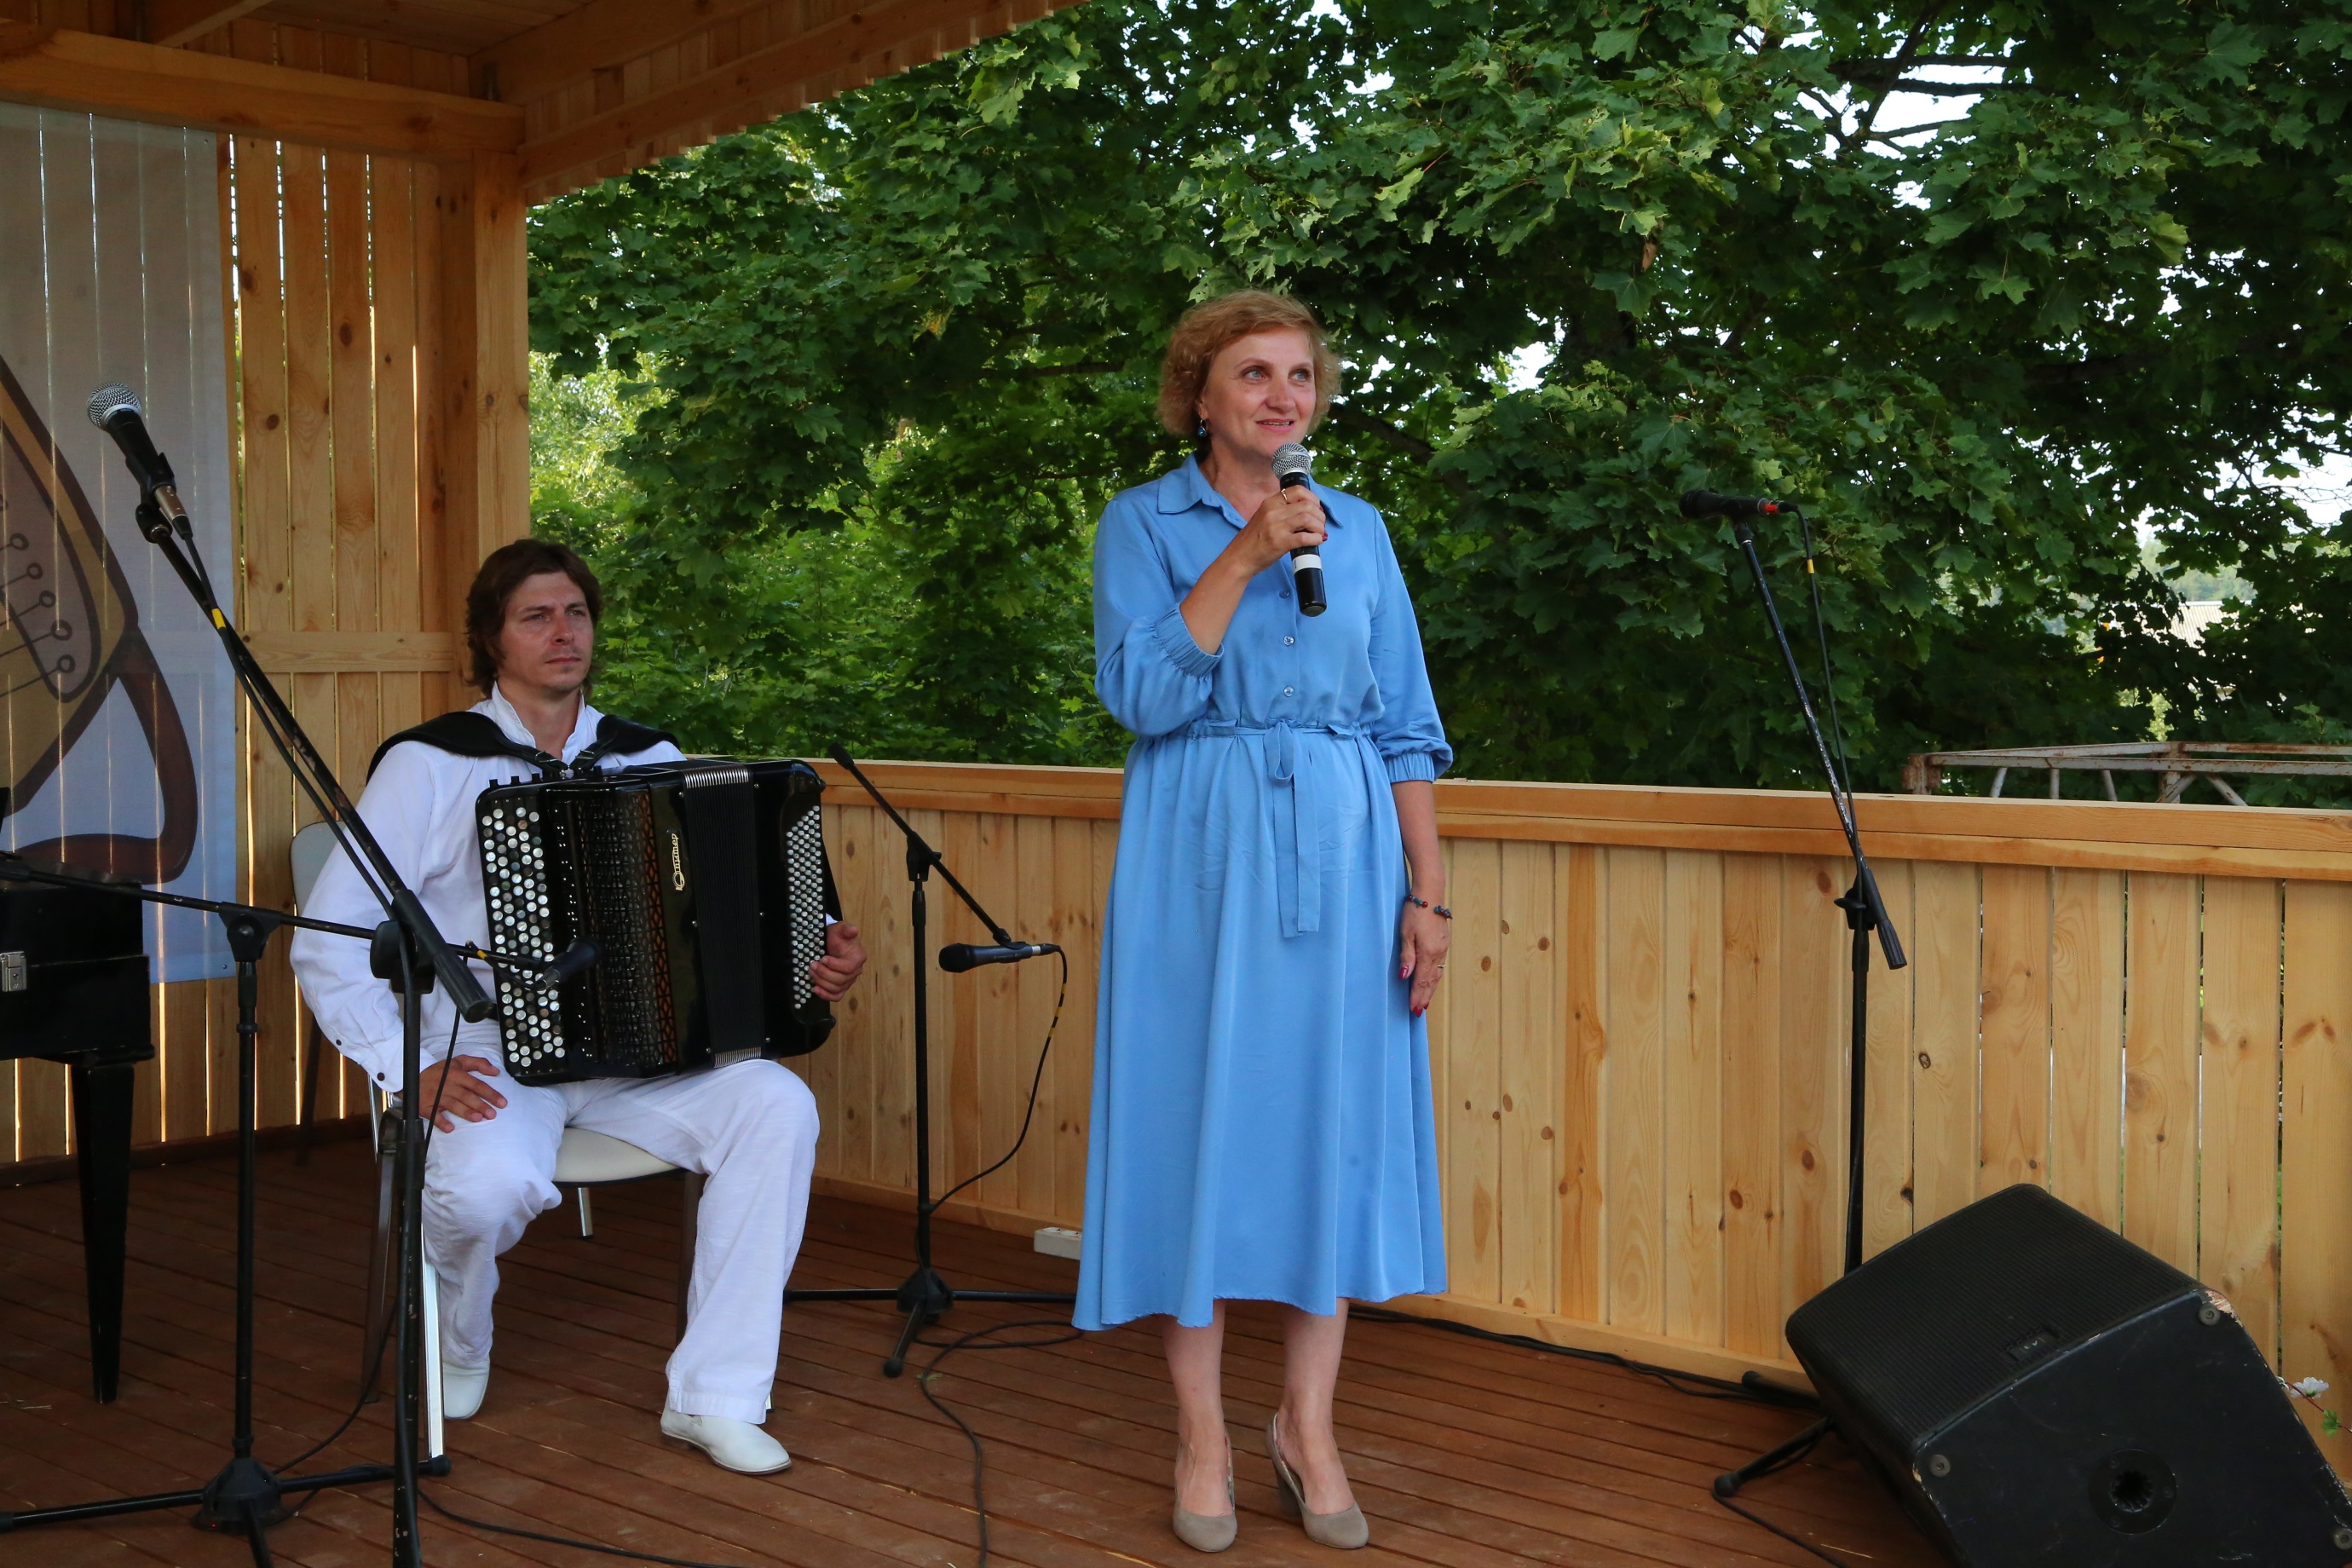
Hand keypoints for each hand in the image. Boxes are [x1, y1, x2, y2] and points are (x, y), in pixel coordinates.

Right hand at [418, 1054, 504, 1132]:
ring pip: (453, 1105)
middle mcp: (448, 1085)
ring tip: (478, 1119)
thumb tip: (495, 1071)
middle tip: (492, 1114)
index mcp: (457, 1074)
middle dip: (480, 1105)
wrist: (411, 1076)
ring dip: (465, 1112)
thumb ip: (478, 1063)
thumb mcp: (458, 1061)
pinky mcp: (426, 1107)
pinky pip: (433, 1115)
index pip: (477, 1084)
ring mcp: (436, 1097)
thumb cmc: (439, 1071)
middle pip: (467, 1096)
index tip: (502, 1102)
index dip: (490, 1093)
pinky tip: (450, 1128)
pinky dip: (441, 1122)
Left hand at [810, 921, 867, 1001]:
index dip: (835, 965)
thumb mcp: (839, 929)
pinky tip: (816, 989)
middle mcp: (856, 971)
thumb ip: (845, 929)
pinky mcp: (841, 987)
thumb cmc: (837, 936)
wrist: (832, 943)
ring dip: (822, 982)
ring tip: (811, 973)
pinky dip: (826, 995)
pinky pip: (836, 996)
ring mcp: (849, 981)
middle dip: (824, 974)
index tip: (823, 958)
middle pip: (841, 980)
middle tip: (812, 965)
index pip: (849, 967)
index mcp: (858, 957)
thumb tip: (853, 930)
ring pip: (837, 988)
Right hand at [1227, 483, 1326, 573]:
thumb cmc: (1253, 540)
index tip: (1316, 509)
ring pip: (1308, 519)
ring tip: (1319, 533)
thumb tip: (1307, 512)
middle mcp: (1273, 511)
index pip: (1298, 491)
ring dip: (1319, 526)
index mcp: (1270, 503)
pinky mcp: (1280, 542)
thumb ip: (1281, 511)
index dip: (1313, 498)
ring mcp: (1276, 527)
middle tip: (1320, 525)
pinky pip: (1305, 537)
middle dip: (1320, 515)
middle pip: (1307, 505)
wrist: (1239, 557)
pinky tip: (1316, 541)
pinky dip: (1316, 539)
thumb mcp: (1264, 517)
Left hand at [1399, 901, 1449, 1017]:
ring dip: (1430, 989)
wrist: (1431, 895)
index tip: (1413, 1009)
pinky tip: (1432, 981)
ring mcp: (1443, 949)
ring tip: (1425, 1001)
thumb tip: (1405, 977)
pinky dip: (1435, 978)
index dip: (1417, 996)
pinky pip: (1440, 967)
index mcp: (1428, 953)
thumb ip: (1407, 956)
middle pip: (1431, 981)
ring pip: (1437, 975)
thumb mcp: (1405, 934)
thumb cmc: (1415, 912)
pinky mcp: (1444, 943)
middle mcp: (1438, 954)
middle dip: (1424, 997)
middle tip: (1418, 1011)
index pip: (1421, 980)